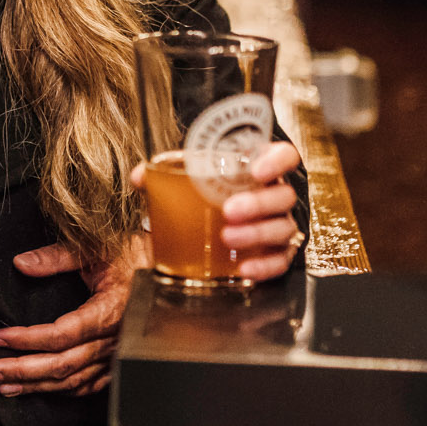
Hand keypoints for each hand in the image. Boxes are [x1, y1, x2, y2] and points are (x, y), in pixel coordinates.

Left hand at [0, 235, 148, 397]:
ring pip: (73, 380)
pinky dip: (62, 390)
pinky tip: (40, 389)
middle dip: (22, 371)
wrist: (171, 268)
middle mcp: (115, 340)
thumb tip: (21, 263)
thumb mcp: (95, 248)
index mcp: (110, 311)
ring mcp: (117, 355)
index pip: (61, 335)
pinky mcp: (119, 362)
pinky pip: (89, 384)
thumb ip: (56, 257)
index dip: (27, 340)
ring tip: (5, 385)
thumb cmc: (135, 254)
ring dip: (36, 385)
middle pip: (63, 365)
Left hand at [128, 139, 305, 285]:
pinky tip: (244, 269)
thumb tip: (140, 176)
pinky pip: (280, 261)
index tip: (256, 171)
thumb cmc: (209, 191)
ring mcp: (281, 224)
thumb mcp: (190, 177)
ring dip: (257, 233)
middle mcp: (277, 195)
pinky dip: (265, 266)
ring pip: (283, 228)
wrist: (213, 220)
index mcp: (262, 169)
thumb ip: (166, 172)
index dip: (277, 161)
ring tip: (227, 237)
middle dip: (259, 204)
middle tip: (229, 211)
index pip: (286, 156)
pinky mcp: (277, 253)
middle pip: (283, 196)